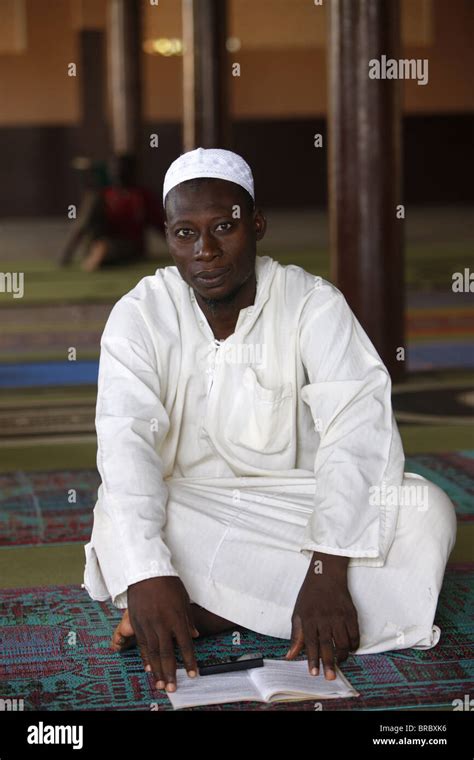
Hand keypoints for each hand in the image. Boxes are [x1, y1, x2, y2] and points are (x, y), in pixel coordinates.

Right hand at [127, 576, 199, 692]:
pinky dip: (145, 658)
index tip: (193, 674)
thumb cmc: (167, 583)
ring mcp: (148, 625)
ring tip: (161, 684)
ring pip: (152, 653)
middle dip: (171, 673)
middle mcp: (161, 624)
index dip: (189, 662)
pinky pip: (142, 645)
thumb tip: (194, 636)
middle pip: (167, 654)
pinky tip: (149, 668)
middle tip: (173, 688)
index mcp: (176, 618)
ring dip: (157, 670)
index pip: (185, 646)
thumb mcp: (183, 600)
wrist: (145, 572)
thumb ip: (188, 620)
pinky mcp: (137, 623)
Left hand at [285, 552, 359, 679]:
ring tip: (339, 662)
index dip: (312, 659)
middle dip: (328, 663)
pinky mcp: (350, 613)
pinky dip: (354, 644)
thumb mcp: (298, 613)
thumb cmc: (309, 596)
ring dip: (342, 655)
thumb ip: (295, 636)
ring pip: (343, 641)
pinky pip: (355, 633)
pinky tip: (350, 650)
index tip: (313, 673)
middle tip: (330, 677)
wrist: (326, 575)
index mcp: (309, 618)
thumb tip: (289, 656)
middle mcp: (324, 618)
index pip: (310, 642)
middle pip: (327, 644)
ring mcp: (339, 615)